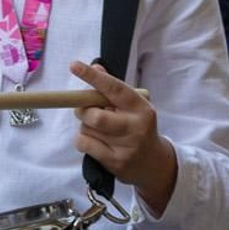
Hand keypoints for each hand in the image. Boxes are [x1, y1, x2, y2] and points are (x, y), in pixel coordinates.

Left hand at [68, 60, 176, 212]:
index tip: (75, 66)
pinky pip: (84, 144)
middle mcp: (136, 127)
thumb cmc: (137, 127)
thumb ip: (114, 88)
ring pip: (87, 129)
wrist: (153, 163)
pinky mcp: (115, 162)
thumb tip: (96, 68)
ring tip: (97, 128)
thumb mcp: (133, 106)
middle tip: (84, 110)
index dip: (93, 78)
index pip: (115, 89)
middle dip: (83, 110)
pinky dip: (82, 139)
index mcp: (141, 107)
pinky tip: (94, 141)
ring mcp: (126, 147)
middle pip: (96, 116)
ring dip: (85, 126)